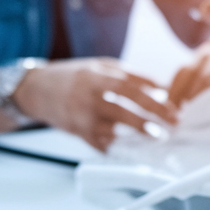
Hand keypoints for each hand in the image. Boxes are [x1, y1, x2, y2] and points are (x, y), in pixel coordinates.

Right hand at [14, 58, 176, 150]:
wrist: (37, 90)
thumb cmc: (73, 76)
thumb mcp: (99, 65)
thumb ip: (128, 74)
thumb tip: (159, 88)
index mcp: (96, 77)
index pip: (130, 88)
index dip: (152, 97)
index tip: (172, 105)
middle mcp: (88, 98)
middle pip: (125, 112)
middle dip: (151, 120)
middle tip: (172, 124)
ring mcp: (82, 118)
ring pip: (115, 131)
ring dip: (138, 134)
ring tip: (156, 136)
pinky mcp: (78, 134)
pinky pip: (102, 144)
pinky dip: (117, 144)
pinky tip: (129, 144)